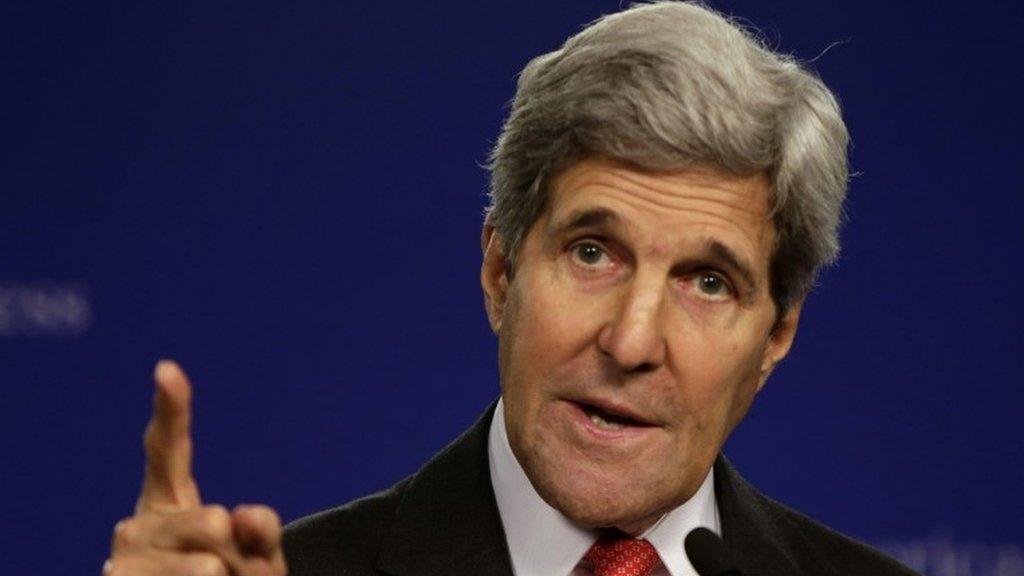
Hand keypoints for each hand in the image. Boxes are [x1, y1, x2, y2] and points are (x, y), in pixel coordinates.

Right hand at [105, 360, 286, 575]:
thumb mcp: (258, 556)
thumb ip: (261, 530)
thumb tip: (243, 516)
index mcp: (171, 501)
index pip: (169, 449)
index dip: (171, 408)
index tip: (167, 369)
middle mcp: (140, 521)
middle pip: (214, 522)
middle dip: (240, 556)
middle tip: (232, 574)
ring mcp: (124, 555)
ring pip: (208, 565)